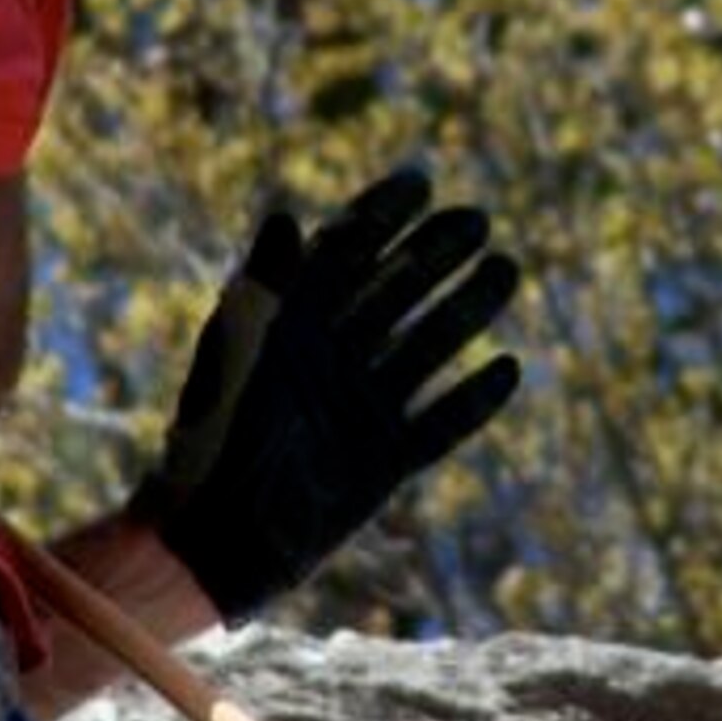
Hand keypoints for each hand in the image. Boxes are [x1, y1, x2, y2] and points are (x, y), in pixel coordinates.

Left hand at [129, 168, 521, 621]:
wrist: (214, 538)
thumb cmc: (211, 441)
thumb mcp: (234, 356)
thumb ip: (262, 290)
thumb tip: (285, 215)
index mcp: (289, 328)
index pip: (343, 258)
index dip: (379, 216)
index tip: (421, 182)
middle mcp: (330, 361)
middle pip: (395, 292)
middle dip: (436, 253)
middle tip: (477, 220)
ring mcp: (360, 410)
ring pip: (426, 347)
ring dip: (465, 309)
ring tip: (507, 270)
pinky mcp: (383, 463)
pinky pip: (439, 425)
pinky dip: (473, 400)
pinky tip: (509, 369)